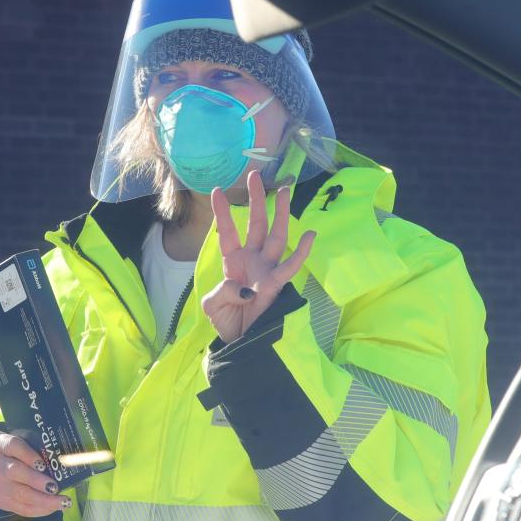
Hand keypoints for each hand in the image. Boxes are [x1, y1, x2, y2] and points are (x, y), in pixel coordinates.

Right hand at [0, 431, 71, 517]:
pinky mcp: (1, 501)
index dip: (28, 455)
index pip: (12, 446)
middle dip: (37, 482)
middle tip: (56, 488)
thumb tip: (53, 463)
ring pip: (18, 495)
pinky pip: (21, 508)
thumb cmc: (14, 449)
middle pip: (14, 473)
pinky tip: (52, 507)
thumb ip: (34, 447)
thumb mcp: (21, 439)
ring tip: (61, 502)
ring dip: (42, 501)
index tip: (42, 464)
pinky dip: (39, 509)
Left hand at [202, 171, 315, 342]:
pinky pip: (290, 266)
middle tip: (255, 176)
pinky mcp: (277, 285)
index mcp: (233, 263)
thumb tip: (240, 287)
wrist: (241, 344)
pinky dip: (301, 251)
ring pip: (276, 236)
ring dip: (280, 214)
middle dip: (256, 201)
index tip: (217, 190)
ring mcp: (266, 270)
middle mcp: (252, 261)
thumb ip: (219, 293)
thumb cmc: (227, 323)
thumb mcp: (211, 307)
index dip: (223, 213)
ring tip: (283, 190)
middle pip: (255, 225)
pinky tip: (309, 233)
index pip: (227, 233)